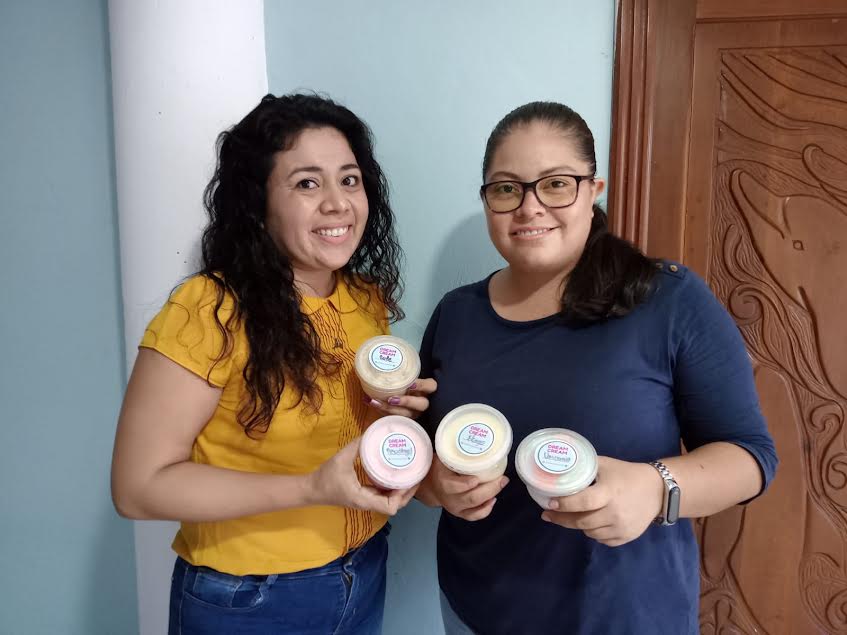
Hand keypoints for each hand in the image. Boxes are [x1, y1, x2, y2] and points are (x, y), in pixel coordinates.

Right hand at [308, 438, 415, 515]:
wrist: (311, 489)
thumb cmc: (326, 477)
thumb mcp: (341, 459)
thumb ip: (356, 445)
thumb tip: (371, 431)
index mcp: (364, 499)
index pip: (390, 507)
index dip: (402, 495)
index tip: (407, 480)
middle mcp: (368, 503)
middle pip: (395, 505)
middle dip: (407, 493)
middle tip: (415, 475)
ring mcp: (366, 501)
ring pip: (390, 501)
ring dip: (401, 491)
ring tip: (409, 473)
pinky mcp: (364, 497)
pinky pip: (383, 495)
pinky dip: (392, 488)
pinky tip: (394, 474)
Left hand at [364, 377, 436, 419]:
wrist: (403, 395)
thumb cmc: (405, 382)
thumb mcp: (407, 376)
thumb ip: (402, 371)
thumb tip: (385, 354)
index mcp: (426, 390)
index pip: (431, 386)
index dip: (422, 386)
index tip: (411, 384)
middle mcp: (422, 402)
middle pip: (421, 404)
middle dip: (406, 402)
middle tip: (392, 399)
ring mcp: (413, 413)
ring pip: (406, 414)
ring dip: (389, 409)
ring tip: (375, 402)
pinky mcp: (403, 419)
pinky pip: (393, 417)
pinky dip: (379, 409)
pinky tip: (369, 401)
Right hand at [418, 455, 508, 520]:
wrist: (430, 485)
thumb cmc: (439, 467)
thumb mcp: (443, 457)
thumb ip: (454, 453)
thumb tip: (475, 438)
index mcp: (443, 482)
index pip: (453, 486)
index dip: (466, 484)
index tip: (478, 477)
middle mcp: (449, 498)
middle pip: (470, 498)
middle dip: (489, 489)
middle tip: (502, 478)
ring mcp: (455, 508)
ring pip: (474, 508)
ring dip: (490, 496)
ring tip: (501, 484)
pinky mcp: (460, 514)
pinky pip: (473, 516)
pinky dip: (485, 510)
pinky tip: (493, 500)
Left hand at [541, 457, 663, 546]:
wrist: (657, 491)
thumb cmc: (627, 474)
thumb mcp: (605, 465)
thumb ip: (584, 468)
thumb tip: (559, 472)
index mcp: (609, 492)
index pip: (583, 502)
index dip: (565, 504)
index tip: (549, 503)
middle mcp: (615, 513)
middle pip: (582, 522)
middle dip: (561, 519)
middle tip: (548, 514)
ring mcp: (621, 528)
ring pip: (589, 533)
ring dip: (578, 525)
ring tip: (572, 515)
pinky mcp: (626, 537)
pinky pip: (602, 540)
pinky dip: (593, 533)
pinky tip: (592, 522)